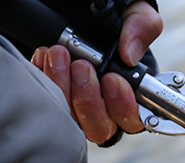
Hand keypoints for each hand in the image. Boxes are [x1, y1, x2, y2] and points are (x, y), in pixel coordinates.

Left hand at [31, 1, 162, 143]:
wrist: (73, 7)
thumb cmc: (109, 11)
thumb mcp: (131, 11)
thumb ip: (141, 26)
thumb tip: (130, 55)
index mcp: (129, 92)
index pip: (132, 120)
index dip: (123, 107)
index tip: (112, 80)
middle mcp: (103, 105)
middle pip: (99, 128)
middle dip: (88, 99)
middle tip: (81, 66)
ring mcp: (75, 105)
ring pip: (70, 121)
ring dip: (63, 88)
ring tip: (58, 54)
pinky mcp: (51, 98)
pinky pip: (45, 105)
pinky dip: (43, 81)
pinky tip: (44, 57)